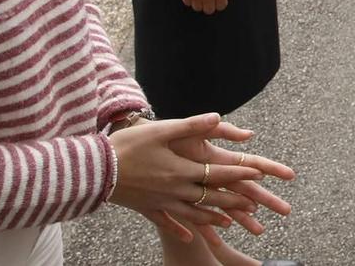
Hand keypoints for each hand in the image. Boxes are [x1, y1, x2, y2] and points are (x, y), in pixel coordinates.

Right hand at [109, 113, 290, 238]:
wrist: (95, 171)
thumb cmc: (128, 145)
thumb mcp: (162, 130)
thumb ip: (193, 126)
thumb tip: (218, 117)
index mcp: (182, 170)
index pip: (218, 173)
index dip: (239, 173)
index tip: (259, 175)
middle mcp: (175, 190)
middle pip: (210, 199)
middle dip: (233, 202)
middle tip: (254, 206)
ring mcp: (161, 203)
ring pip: (193, 214)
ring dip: (213, 218)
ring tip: (229, 222)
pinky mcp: (147, 209)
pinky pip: (168, 224)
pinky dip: (181, 230)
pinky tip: (190, 237)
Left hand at [161, 118, 295, 239]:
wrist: (137, 151)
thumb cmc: (168, 137)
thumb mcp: (194, 129)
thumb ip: (222, 130)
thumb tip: (249, 135)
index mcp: (219, 159)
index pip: (251, 164)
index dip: (271, 169)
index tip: (290, 175)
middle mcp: (214, 175)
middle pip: (245, 189)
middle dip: (266, 199)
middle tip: (287, 210)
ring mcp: (201, 188)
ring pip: (227, 206)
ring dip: (243, 218)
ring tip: (259, 231)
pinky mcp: (184, 199)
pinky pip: (198, 218)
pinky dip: (208, 229)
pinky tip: (217, 241)